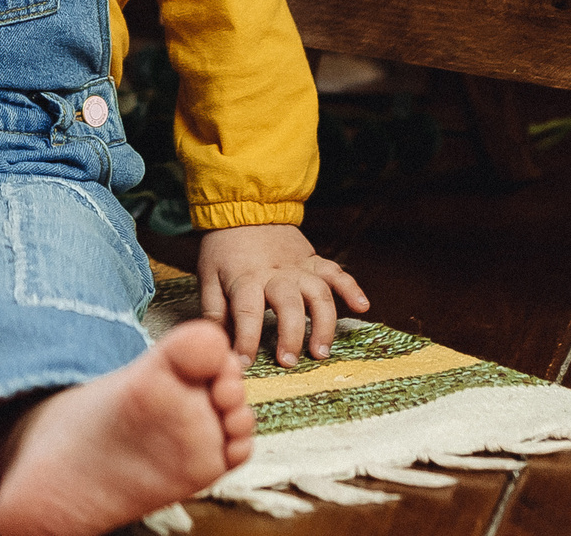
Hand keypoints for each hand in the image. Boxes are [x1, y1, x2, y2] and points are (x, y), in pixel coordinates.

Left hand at [196, 224, 369, 364]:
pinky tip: (362, 307)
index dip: (245, 341)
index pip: (246, 313)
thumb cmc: (224, 247)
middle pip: (288, 305)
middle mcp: (275, 273)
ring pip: (318, 294)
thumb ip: (214, 310)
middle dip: (290, 335)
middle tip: (288, 362)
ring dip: (323, 324)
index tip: (243, 365)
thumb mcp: (208, 275)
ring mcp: (298, 267)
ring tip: (321, 352)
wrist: (245, 206)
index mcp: (245, 278)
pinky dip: (351, 288)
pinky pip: (337, 272)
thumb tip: (217, 342)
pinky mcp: (313, 260)